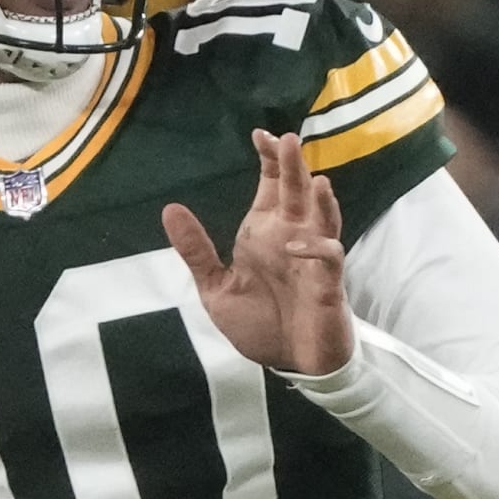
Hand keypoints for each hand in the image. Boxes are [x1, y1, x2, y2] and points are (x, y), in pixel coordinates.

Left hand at [162, 130, 352, 374]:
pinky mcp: (327, 283)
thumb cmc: (260, 323)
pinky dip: (316, 249)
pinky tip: (296, 246)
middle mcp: (291, 237)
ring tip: (315, 178)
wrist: (290, 364)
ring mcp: (311, 258)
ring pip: (321, 217)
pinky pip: (328, 257)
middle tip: (288, 139)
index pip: (270, 186)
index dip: (269, 160)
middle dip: (293, 167)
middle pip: (295, 192)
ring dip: (319, 199)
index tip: (259, 134)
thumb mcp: (215, 288)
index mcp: (264, 233)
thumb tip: (170, 209)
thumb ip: (196, 250)